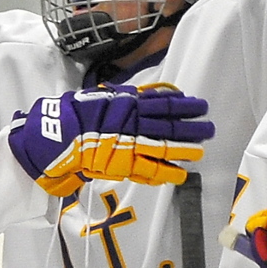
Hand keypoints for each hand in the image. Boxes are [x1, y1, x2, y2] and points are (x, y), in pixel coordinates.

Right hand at [7, 83, 212, 196]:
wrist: (57, 134)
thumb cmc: (77, 113)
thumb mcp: (103, 96)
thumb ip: (127, 96)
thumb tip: (152, 93)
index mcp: (128, 103)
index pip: (163, 103)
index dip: (184, 105)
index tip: (199, 105)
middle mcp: (133, 122)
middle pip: (169, 125)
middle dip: (191, 127)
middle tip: (209, 128)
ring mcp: (129, 144)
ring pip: (164, 146)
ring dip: (184, 149)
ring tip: (200, 151)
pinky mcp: (122, 164)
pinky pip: (150, 170)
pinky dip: (167, 173)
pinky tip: (181, 175)